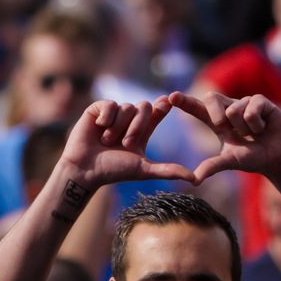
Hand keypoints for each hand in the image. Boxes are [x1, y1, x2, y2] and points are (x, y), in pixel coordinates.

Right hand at [60, 97, 194, 188]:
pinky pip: (109, 104)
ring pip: (126, 107)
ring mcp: (113, 114)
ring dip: (118, 127)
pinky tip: (99, 129)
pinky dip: (106, 117)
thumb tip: (194, 179)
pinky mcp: (97, 110)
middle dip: (137, 125)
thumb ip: (168, 170)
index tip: (168, 102)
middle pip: (143, 106)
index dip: (162, 106)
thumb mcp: (144, 170)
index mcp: (141, 131)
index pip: (156, 112)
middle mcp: (128, 121)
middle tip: (126, 143)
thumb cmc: (114, 171)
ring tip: (107, 142)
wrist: (85, 170)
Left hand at [168, 91, 280, 184]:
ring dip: (244, 127)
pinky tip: (264, 127)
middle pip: (212, 98)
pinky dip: (256, 123)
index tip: (170, 97)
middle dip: (217, 115)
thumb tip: (193, 180)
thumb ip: (212, 166)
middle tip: (228, 129)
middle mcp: (229, 109)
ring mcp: (245, 103)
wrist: (279, 158)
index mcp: (218, 122)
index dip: (185, 102)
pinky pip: (251, 108)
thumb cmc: (253, 158)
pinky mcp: (261, 101)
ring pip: (234, 109)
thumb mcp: (230, 162)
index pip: (198, 109)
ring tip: (254, 134)